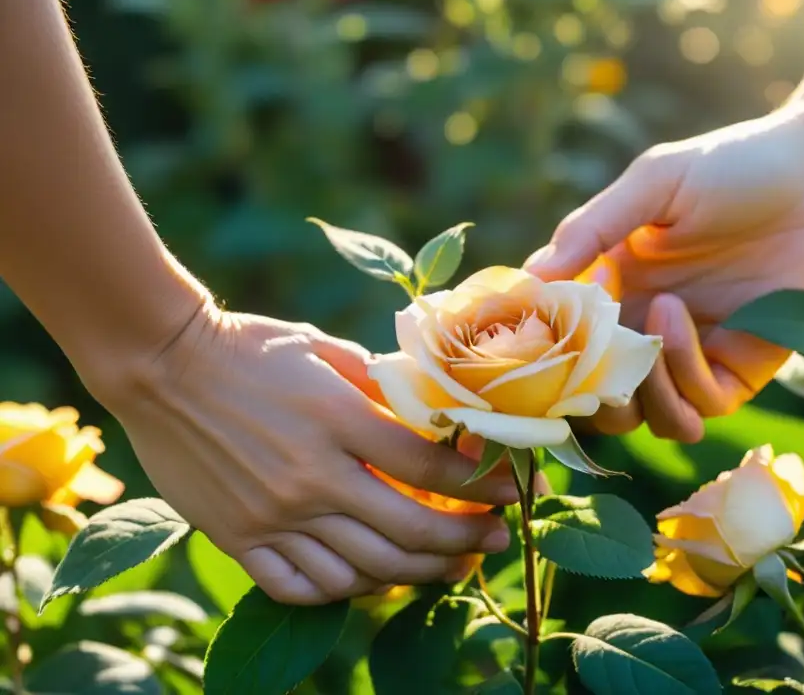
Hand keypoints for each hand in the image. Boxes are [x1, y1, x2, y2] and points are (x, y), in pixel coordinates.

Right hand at [89, 307, 518, 604]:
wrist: (160, 365)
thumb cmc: (248, 347)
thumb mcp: (323, 348)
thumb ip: (380, 385)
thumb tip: (433, 413)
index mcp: (339, 420)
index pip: (432, 468)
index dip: (483, 485)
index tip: (510, 490)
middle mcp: (312, 478)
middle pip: (412, 530)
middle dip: (469, 540)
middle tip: (498, 540)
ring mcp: (273, 516)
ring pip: (367, 569)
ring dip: (423, 573)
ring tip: (452, 566)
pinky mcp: (238, 539)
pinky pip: (304, 587)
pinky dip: (347, 591)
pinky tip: (372, 578)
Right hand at [526, 108, 803, 441]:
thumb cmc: (735, 165)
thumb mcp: (653, 185)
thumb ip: (592, 229)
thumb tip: (531, 278)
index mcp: (615, 285)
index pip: (564, 341)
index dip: (543, 354)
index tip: (528, 343)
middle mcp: (647, 326)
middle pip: (598, 396)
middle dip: (586, 395)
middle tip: (586, 367)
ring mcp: (693, 352)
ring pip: (645, 415)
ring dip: (636, 392)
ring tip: (643, 338)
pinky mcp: (742, 368)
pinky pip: (701, 403)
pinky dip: (681, 375)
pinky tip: (679, 318)